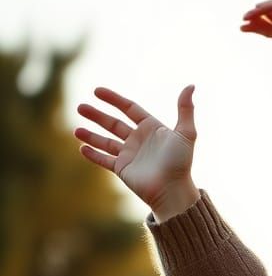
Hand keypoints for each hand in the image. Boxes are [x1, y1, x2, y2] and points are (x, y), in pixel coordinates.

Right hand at [75, 86, 199, 221]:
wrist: (173, 190)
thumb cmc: (181, 162)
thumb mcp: (186, 133)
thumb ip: (185, 109)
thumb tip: (191, 85)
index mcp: (152, 129)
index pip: (130, 109)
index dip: (114, 99)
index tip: (97, 91)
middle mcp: (140, 140)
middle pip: (114, 124)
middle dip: (97, 115)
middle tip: (80, 107)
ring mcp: (130, 155)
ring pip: (106, 141)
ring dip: (90, 135)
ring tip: (76, 130)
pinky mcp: (123, 169)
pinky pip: (104, 160)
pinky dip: (93, 154)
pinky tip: (81, 147)